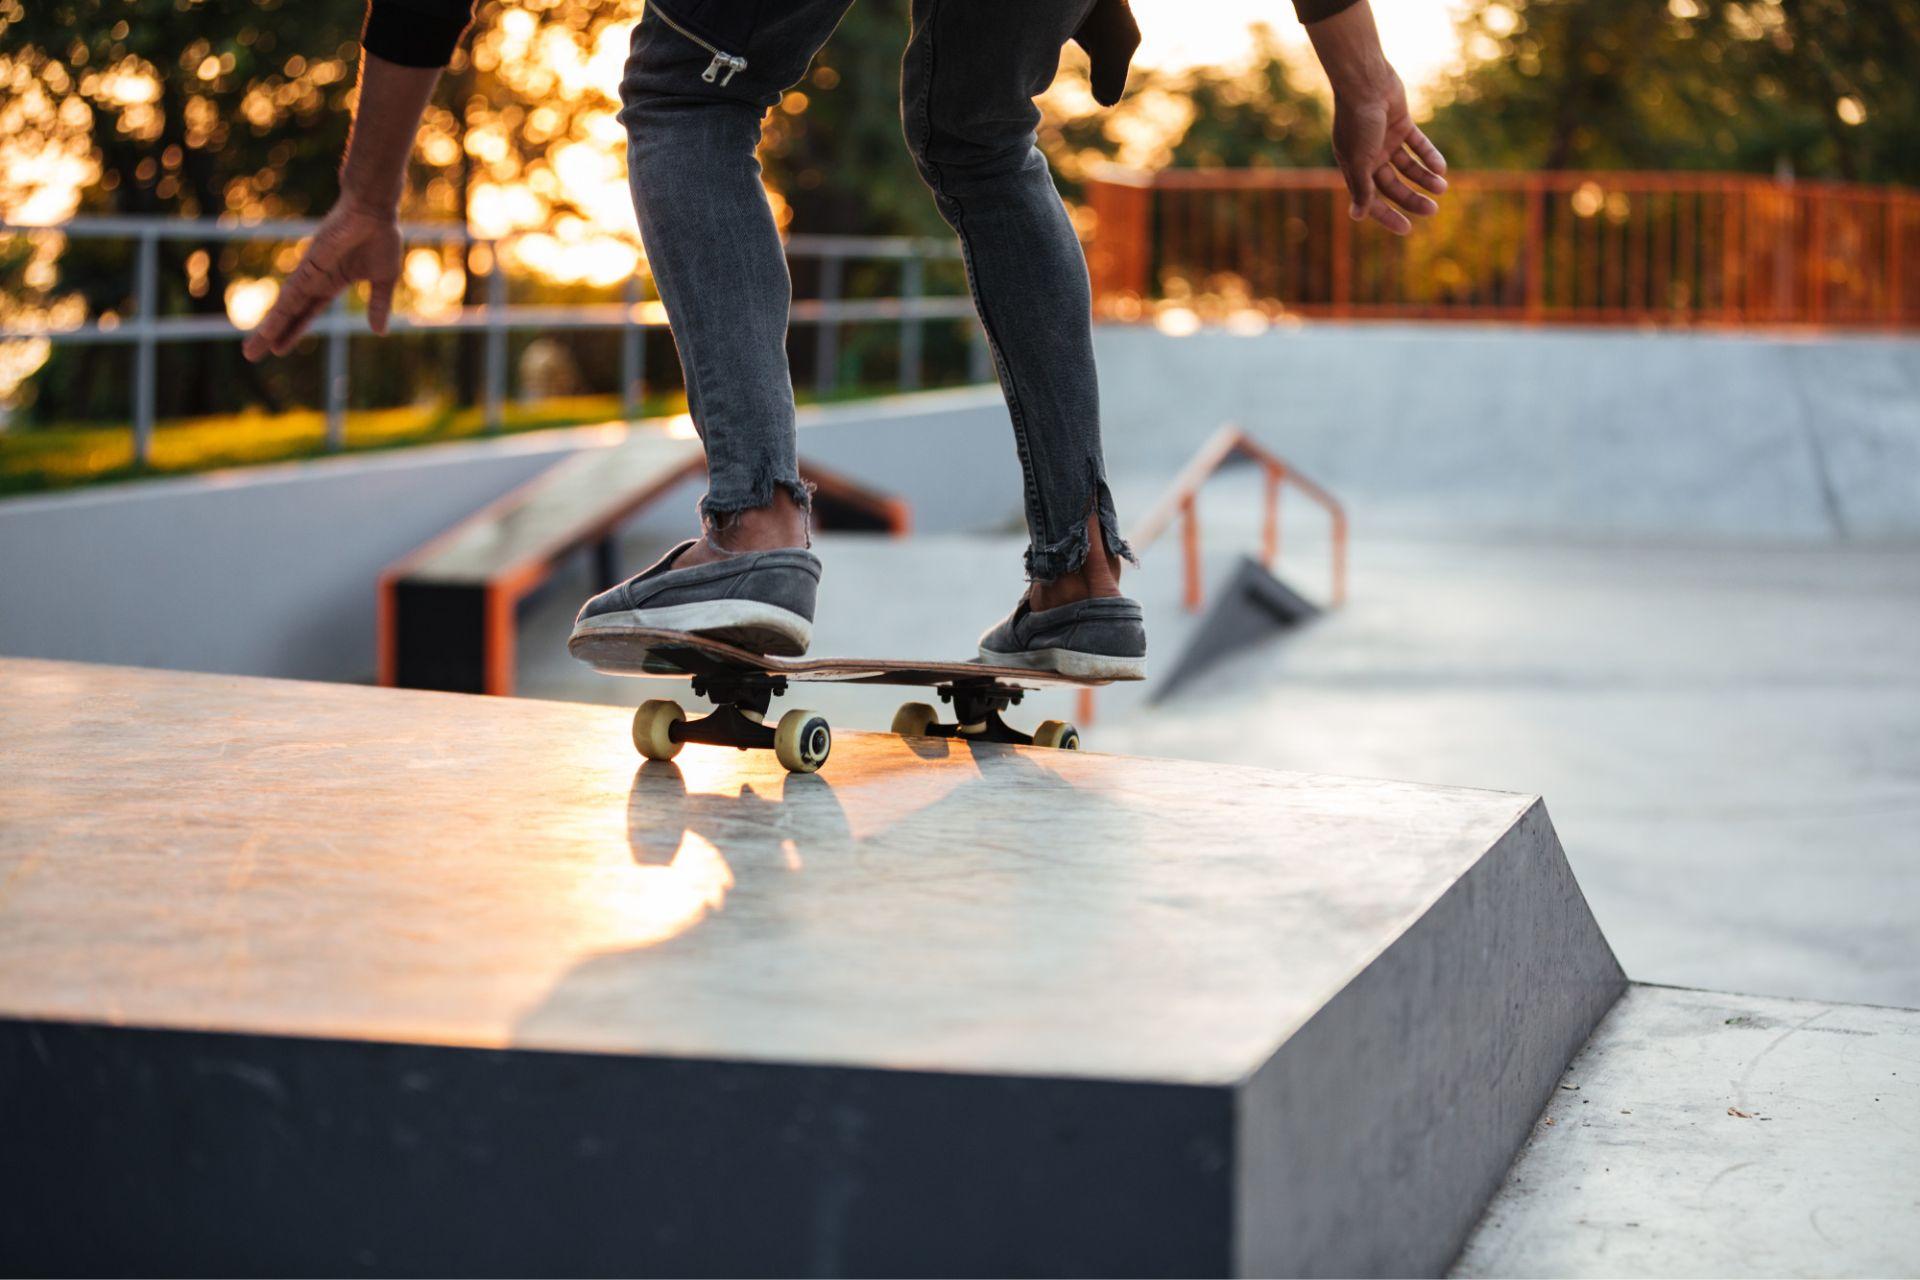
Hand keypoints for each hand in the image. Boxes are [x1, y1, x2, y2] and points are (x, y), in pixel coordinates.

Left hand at [242, 198, 402, 360]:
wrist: (375, 210)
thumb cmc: (380, 237)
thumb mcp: (384, 279)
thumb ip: (379, 305)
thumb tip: (379, 331)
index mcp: (331, 283)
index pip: (307, 312)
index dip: (294, 330)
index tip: (280, 348)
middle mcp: (314, 280)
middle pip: (289, 314)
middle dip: (273, 334)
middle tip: (252, 355)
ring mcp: (309, 273)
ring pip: (285, 308)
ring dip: (269, 330)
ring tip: (252, 352)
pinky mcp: (309, 266)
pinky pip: (293, 295)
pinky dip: (281, 313)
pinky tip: (269, 328)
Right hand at [1306, 1, 1447, 235]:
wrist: (1366, 81)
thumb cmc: (1359, 121)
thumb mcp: (1360, 159)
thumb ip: (1361, 188)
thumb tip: (1357, 217)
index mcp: (1355, 168)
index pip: (1371, 199)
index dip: (1387, 215)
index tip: (1406, 229)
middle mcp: (1370, 156)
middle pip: (1393, 186)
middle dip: (1412, 199)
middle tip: (1433, 210)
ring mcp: (1386, 140)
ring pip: (1408, 167)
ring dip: (1425, 178)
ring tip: (1442, 188)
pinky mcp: (1401, 124)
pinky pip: (1418, 145)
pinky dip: (1429, 156)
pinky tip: (1441, 168)